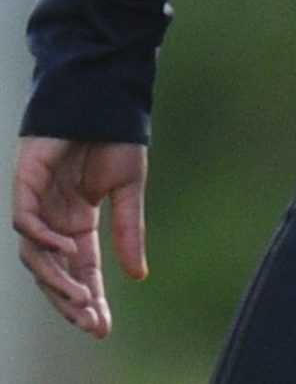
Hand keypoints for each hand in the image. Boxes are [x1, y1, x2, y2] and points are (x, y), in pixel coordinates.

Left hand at [14, 136, 147, 339]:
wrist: (102, 98)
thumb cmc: (116, 138)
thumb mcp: (129, 189)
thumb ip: (129, 231)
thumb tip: (138, 276)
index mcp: (78, 223)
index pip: (81, 271)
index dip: (91, 299)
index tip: (102, 328)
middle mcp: (54, 221)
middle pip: (55, 273)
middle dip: (71, 301)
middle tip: (91, 323)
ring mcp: (37, 204)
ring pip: (36, 256)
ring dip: (57, 280)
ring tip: (81, 298)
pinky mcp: (26, 184)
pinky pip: (26, 222)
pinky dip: (43, 239)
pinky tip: (67, 248)